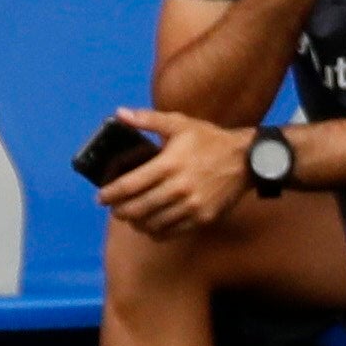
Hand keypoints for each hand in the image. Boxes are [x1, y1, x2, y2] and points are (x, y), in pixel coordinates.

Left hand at [96, 109, 252, 237]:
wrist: (245, 160)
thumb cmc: (209, 140)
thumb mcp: (179, 123)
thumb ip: (148, 120)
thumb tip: (119, 113)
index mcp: (169, 163)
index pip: (131, 184)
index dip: (111, 193)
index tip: (100, 197)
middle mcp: (179, 187)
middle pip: (139, 207)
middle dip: (120, 211)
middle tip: (113, 210)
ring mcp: (192, 206)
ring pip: (154, 223)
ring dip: (136, 223)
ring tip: (130, 218)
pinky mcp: (202, 218)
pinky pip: (173, 232)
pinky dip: (156, 232)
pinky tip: (150, 226)